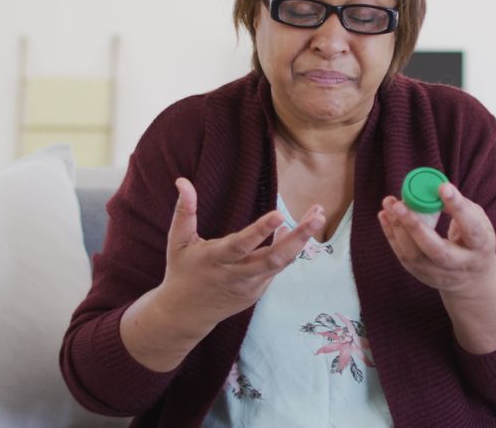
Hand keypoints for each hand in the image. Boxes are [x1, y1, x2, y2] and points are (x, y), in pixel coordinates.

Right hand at [160, 177, 324, 329]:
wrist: (186, 314)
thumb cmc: (182, 270)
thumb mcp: (177, 241)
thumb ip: (184, 211)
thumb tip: (182, 181)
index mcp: (215, 259)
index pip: (241, 245)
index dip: (260, 231)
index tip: (280, 214)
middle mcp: (236, 274)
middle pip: (273, 258)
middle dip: (298, 237)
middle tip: (318, 216)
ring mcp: (250, 285)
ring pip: (281, 263)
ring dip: (301, 240)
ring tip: (317, 216)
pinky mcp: (258, 291)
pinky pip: (278, 267)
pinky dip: (289, 249)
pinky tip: (299, 230)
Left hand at [378, 183, 495, 296]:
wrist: (472, 279)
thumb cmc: (474, 240)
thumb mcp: (478, 222)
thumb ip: (461, 206)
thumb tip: (436, 190)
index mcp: (480, 246)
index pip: (471, 228)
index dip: (458, 208)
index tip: (443, 188)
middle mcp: (460, 264)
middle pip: (437, 250)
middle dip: (416, 227)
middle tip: (400, 205)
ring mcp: (439, 273)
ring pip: (414, 255)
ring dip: (398, 228)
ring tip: (389, 203)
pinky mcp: (421, 274)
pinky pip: (403, 255)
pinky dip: (391, 234)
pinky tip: (384, 215)